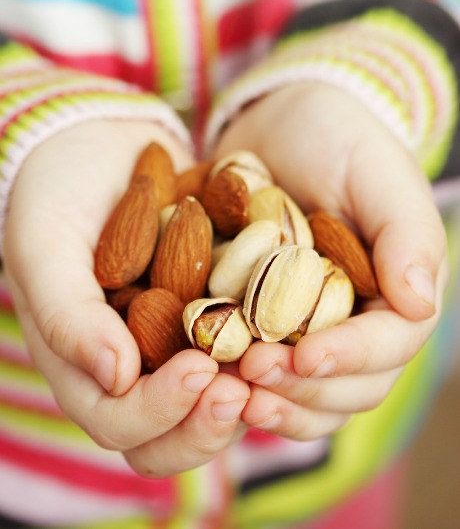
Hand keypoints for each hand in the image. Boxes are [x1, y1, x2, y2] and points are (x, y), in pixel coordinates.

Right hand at [3, 120, 249, 475]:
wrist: (102, 147)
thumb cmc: (58, 195)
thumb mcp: (46, 246)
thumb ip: (67, 314)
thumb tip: (116, 378)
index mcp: (86, 363)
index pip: (118, 420)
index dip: (158, 411)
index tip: (198, 369)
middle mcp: (136, 365)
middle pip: (172, 433)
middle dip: (208, 421)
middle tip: (244, 389)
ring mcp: (178, 340)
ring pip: (217, 399)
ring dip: (249, 393)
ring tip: (277, 361)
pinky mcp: (217, 309)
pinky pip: (248, 344)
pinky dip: (271, 345)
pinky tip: (297, 324)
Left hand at [213, 82, 447, 438]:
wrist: (280, 123)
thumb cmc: (338, 137)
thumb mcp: (377, 173)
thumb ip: (407, 234)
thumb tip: (421, 305)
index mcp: (397, 290)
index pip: (388, 344)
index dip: (350, 359)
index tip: (303, 355)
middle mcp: (359, 319)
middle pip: (349, 387)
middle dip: (304, 388)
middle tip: (252, 374)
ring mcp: (311, 327)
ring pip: (307, 394)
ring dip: (272, 401)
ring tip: (227, 392)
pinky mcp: (264, 321)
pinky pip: (260, 371)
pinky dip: (238, 384)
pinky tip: (205, 375)